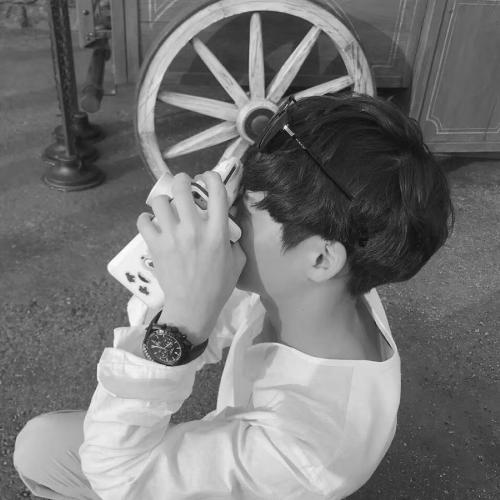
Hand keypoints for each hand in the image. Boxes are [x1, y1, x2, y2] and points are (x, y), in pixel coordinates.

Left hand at [137, 172, 245, 344]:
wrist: (193, 308)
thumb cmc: (219, 286)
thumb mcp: (238, 260)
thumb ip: (234, 238)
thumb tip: (226, 221)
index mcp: (217, 231)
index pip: (216, 190)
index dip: (210, 177)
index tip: (207, 179)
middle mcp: (194, 228)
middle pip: (182, 187)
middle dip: (182, 180)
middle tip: (183, 185)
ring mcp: (172, 236)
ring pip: (159, 201)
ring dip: (162, 201)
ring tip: (165, 208)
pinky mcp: (155, 246)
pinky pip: (143, 221)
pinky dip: (146, 220)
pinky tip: (152, 224)